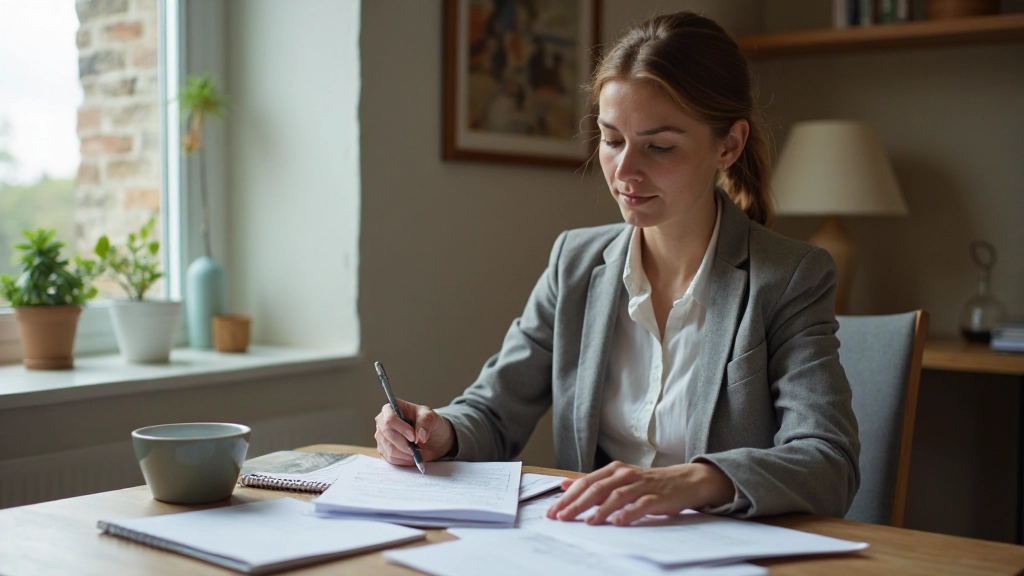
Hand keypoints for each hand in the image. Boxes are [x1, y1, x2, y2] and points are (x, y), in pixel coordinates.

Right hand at [374, 399, 454, 466]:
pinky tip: (413, 458)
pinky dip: (404, 461)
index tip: (414, 437)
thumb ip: (426, 423)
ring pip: (389, 449)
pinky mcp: (385, 452)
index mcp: (391, 409)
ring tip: (418, 453)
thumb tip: (420, 437)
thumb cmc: (428, 422)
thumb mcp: (431, 417)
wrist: (431, 437)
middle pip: (387, 435)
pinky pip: (391, 459)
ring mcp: (382, 438)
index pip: (389, 419)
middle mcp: (382, 423)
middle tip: (417, 449)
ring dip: (406, 454)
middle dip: (404, 444)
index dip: (401, 429)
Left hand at [545, 461, 734, 525]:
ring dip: (600, 510)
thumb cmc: (648, 483)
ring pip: (616, 496)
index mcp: (613, 470)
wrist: (685, 480)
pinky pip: (640, 505)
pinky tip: (618, 522)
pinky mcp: (656, 497)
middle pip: (596, 489)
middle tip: (561, 517)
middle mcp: (624, 475)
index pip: (585, 483)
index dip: (567, 498)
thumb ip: (592, 482)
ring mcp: (640, 485)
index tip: (552, 511)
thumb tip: (564, 484)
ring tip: (587, 522)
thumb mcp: (618, 479)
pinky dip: (628, 513)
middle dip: (576, 504)